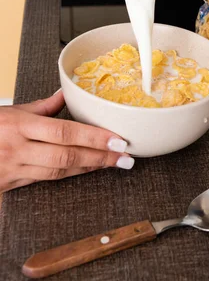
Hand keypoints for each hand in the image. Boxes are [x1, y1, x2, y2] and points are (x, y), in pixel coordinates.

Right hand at [0, 90, 133, 193]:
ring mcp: (13, 170)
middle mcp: (17, 149)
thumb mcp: (9, 110)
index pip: (64, 132)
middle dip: (100, 158)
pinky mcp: (10, 186)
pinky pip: (46, 181)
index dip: (94, 138)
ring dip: (90, 168)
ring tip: (114, 163)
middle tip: (126, 157)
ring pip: (59, 172)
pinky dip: (70, 176)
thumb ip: (41, 107)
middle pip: (67, 157)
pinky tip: (87, 171)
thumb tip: (65, 94)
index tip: (118, 139)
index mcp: (18, 126)